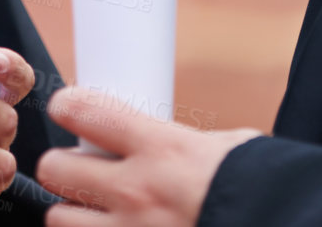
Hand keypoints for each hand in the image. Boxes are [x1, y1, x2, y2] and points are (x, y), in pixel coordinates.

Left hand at [36, 87, 262, 226]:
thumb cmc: (267, 190)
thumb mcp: (228, 150)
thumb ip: (183, 143)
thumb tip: (161, 137)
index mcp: (163, 149)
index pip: (84, 110)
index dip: (68, 106)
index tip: (69, 109)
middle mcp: (137, 194)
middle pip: (54, 168)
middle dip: (63, 167)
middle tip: (81, 170)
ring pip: (59, 220)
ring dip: (74, 215)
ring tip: (97, 213)